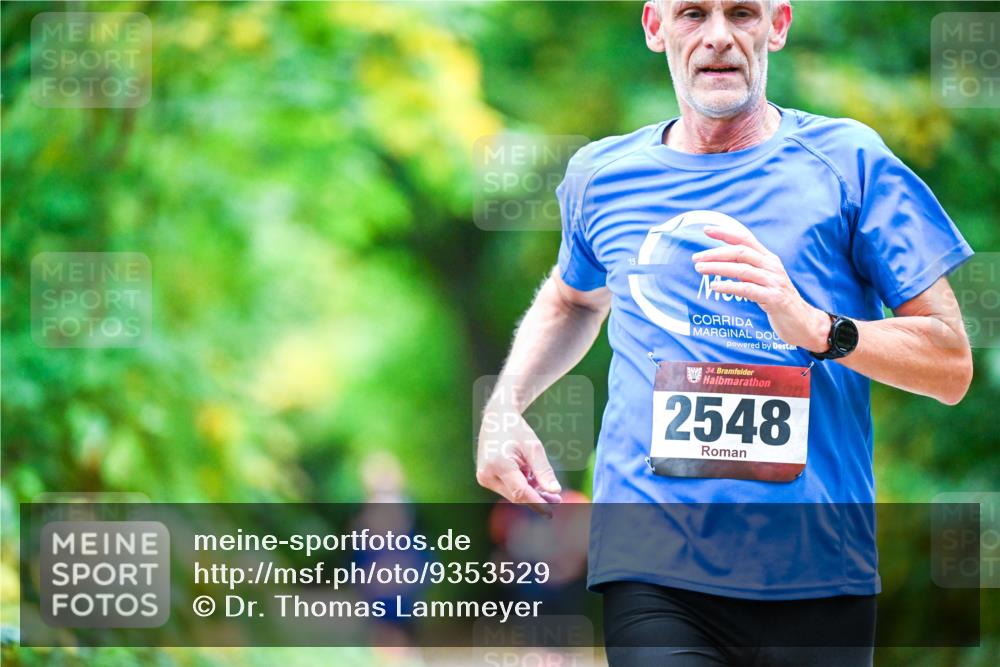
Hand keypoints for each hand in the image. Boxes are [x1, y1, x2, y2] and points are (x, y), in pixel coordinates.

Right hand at [476, 409, 561, 517]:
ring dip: (530, 493)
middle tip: (557, 498)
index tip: (550, 512)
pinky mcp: (485, 478)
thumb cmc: (516, 430)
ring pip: (512, 494)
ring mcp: (484, 477)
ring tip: (547, 488)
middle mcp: (487, 474)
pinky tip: (532, 479)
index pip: (520, 492)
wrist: (497, 418)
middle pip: (516, 495)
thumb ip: (543, 470)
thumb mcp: (533, 447)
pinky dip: (521, 486)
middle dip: (537, 498)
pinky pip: (507, 488)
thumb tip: (555, 490)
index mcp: (498, 464)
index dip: (537, 503)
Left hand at [691, 225, 829, 352]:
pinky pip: (748, 289)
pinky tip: (715, 287)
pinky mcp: (774, 298)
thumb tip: (721, 262)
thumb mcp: (762, 280)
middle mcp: (771, 266)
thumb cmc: (777, 300)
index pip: (745, 239)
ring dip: (718, 268)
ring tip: (700, 269)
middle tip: (696, 258)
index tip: (706, 230)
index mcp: (768, 259)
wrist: (802, 321)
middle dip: (716, 253)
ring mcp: (774, 281)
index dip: (726, 233)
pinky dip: (729, 287)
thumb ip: (747, 269)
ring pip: (742, 269)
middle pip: (741, 252)